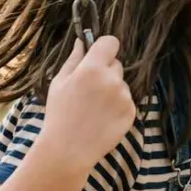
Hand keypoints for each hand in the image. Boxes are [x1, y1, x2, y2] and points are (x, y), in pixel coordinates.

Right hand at [42, 36, 136, 170]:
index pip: (111, 42)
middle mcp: (112, 80)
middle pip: (116, 64)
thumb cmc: (59, 114)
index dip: (104, 47)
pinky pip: (127, 100)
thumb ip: (73, 59)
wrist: (68, 150)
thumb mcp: (59, 83)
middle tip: (89, 90)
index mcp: (92, 69)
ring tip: (94, 108)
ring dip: (112, 90)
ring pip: (121, 83)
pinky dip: (117, 106)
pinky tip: (102, 117)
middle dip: (105, 71)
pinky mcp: (131, 112)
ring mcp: (124, 97)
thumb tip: (81, 41)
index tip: (98, 56)